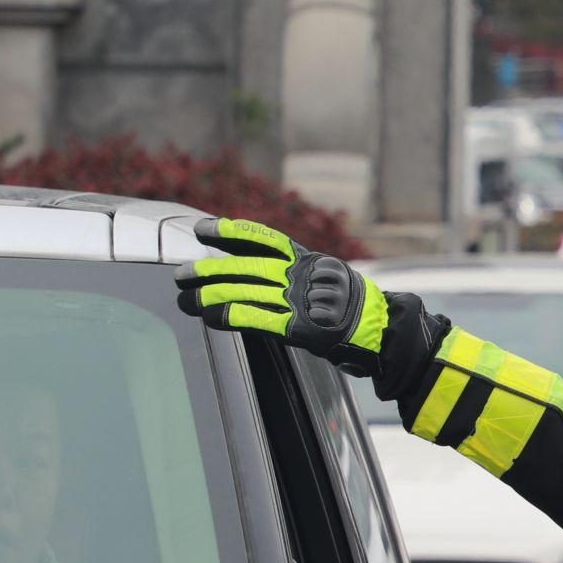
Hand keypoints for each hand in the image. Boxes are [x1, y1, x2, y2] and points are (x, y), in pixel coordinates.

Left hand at [179, 217, 401, 380]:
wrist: (382, 332)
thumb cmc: (351, 308)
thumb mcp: (325, 278)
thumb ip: (293, 273)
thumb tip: (255, 270)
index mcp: (307, 259)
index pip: (263, 238)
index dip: (230, 233)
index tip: (203, 230)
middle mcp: (301, 275)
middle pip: (246, 267)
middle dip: (210, 270)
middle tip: (180, 275)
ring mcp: (301, 300)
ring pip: (247, 292)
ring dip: (213, 295)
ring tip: (188, 299)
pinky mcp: (301, 328)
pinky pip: (260, 319)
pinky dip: (234, 316)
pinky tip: (212, 317)